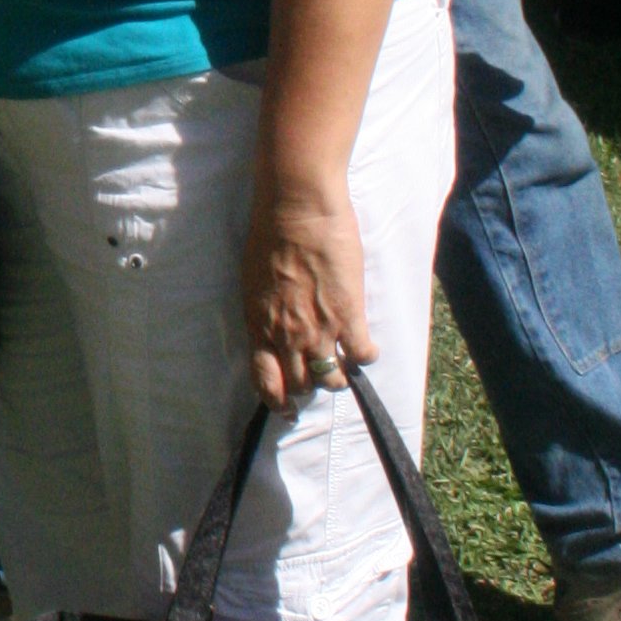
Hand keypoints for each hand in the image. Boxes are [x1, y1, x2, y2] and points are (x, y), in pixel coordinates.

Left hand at [241, 172, 375, 410]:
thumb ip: (265, 312)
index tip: (287, 409)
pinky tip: (366, 345)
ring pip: (332, 379)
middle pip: (301, 385)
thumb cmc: (270, 237)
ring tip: (343, 362)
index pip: (265, 382)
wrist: (297, 211)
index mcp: (259, 327)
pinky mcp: (349, 316)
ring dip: (338, 375)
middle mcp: (287, 336)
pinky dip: (367, 355)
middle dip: (310, 385)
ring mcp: (318, 329)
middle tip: (320, 374)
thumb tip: (273, 326)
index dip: (277, 402)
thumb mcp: (254, 283)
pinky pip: (362, 355)